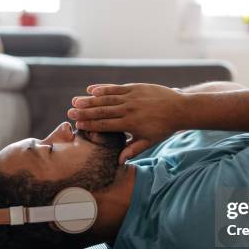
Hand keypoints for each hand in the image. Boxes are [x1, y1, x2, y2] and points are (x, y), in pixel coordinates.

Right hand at [67, 83, 185, 163]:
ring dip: (90, 99)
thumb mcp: (149, 142)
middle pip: (102, 111)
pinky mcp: (136, 87)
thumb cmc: (163, 128)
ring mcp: (132, 97)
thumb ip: (133, 149)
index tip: (77, 125)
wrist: (179, 109)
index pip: (106, 124)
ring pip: (107, 98)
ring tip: (75, 101)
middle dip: (85, 112)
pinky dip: (103, 88)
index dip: (90, 125)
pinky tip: (91, 89)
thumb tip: (118, 161)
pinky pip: (116, 88)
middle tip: (70, 112)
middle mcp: (129, 110)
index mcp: (130, 124)